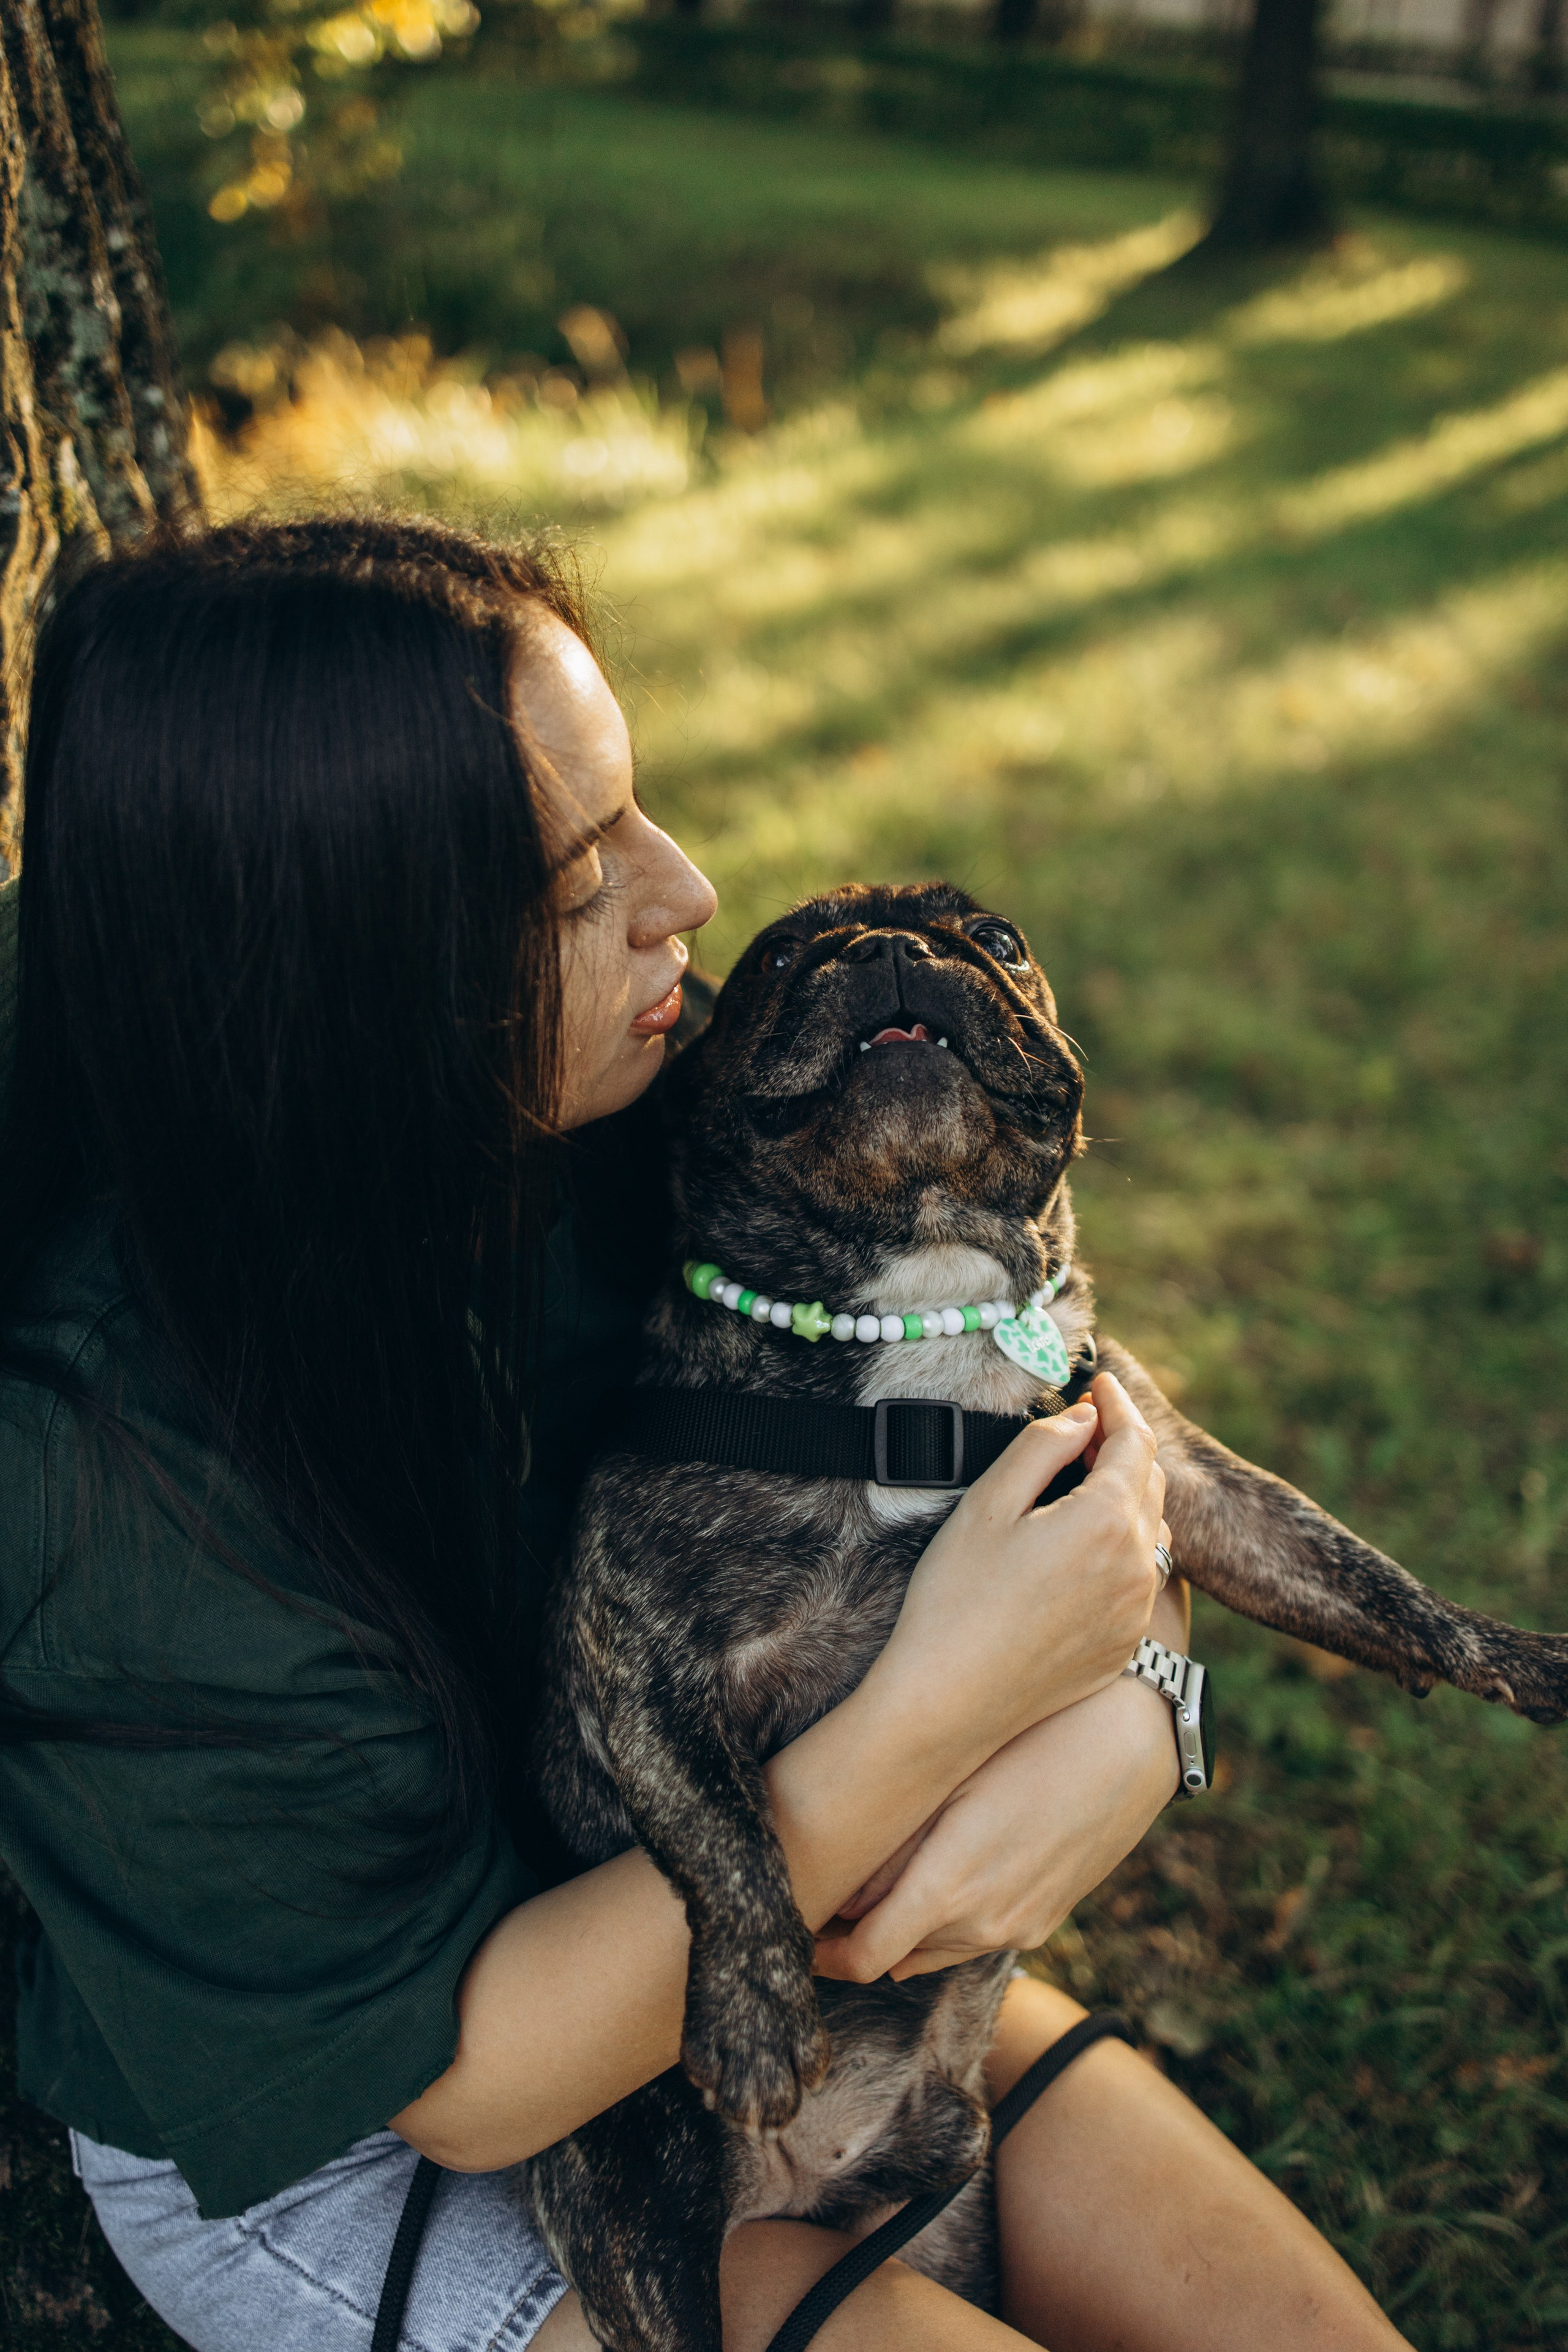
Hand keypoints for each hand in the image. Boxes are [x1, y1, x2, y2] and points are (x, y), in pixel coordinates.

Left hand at [815, 1580, 1186, 1982]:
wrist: (1134, 1742)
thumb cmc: (1036, 1738)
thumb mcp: (951, 1778)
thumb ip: (892, 1839)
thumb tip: (838, 1885)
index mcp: (951, 1886)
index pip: (863, 1958)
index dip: (821, 1952)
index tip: (795, 1926)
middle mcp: (984, 1922)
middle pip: (892, 1961)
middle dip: (853, 1941)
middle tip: (823, 1903)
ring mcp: (1020, 1926)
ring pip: (933, 1956)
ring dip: (898, 1936)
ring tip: (870, 1893)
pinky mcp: (1045, 1919)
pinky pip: (975, 1941)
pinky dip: (943, 1927)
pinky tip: (935, 1880)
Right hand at [860, 1372, 1165, 1789]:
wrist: (950, 1701)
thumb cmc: (955, 1598)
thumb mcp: (988, 1505)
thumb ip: (1042, 1449)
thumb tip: (1084, 1420)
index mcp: (1105, 1521)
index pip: (1134, 1442)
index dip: (1118, 1405)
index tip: (1099, 1383)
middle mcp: (1136, 1566)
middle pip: (1151, 1484)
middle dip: (1124, 1447)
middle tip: (1086, 1427)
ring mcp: (1136, 1612)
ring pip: (1151, 1533)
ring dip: (1128, 1497)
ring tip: (1086, 1480)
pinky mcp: (1126, 1646)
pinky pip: (1141, 1580)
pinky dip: (1123, 1547)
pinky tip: (1084, 1545)